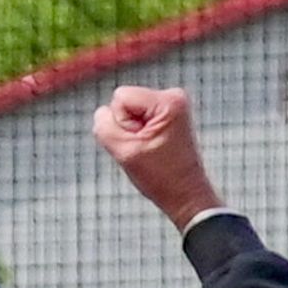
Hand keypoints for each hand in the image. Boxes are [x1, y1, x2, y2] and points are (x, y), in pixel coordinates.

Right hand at [90, 86, 218, 227]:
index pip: (120, 97)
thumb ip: (104, 127)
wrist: (184, 192)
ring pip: (128, 110)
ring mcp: (172, 103)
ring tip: (149, 148)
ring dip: (132, 131)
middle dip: (126, 126)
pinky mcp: (168, 113)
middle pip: (124, 101)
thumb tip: (102, 112)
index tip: (139, 142)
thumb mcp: (123, 151)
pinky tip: (151, 146)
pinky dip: (138, 132)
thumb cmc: (159, 175)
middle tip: (145, 147)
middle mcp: (173, 95)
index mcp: (168, 101)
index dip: (120, 123)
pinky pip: (136, 116)